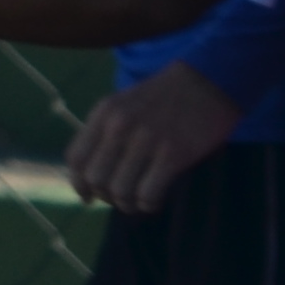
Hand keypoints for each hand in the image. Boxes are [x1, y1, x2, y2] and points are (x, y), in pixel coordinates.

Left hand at [66, 63, 241, 215]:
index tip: (88, 197)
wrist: (209, 80)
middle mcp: (120, 126)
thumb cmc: (166, 97)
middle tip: (120, 197)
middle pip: (96, 179)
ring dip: (127, 204)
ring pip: (120, 191)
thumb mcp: (125, 104)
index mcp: (105, 113)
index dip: (78, 184)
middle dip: (106, 195)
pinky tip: (155, 199)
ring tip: (138, 200)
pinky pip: (148, 194)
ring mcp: (146, 140)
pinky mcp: (173, 154)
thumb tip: (92, 174)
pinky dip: (149, 204)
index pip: (76, 158)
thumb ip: (106, 131)